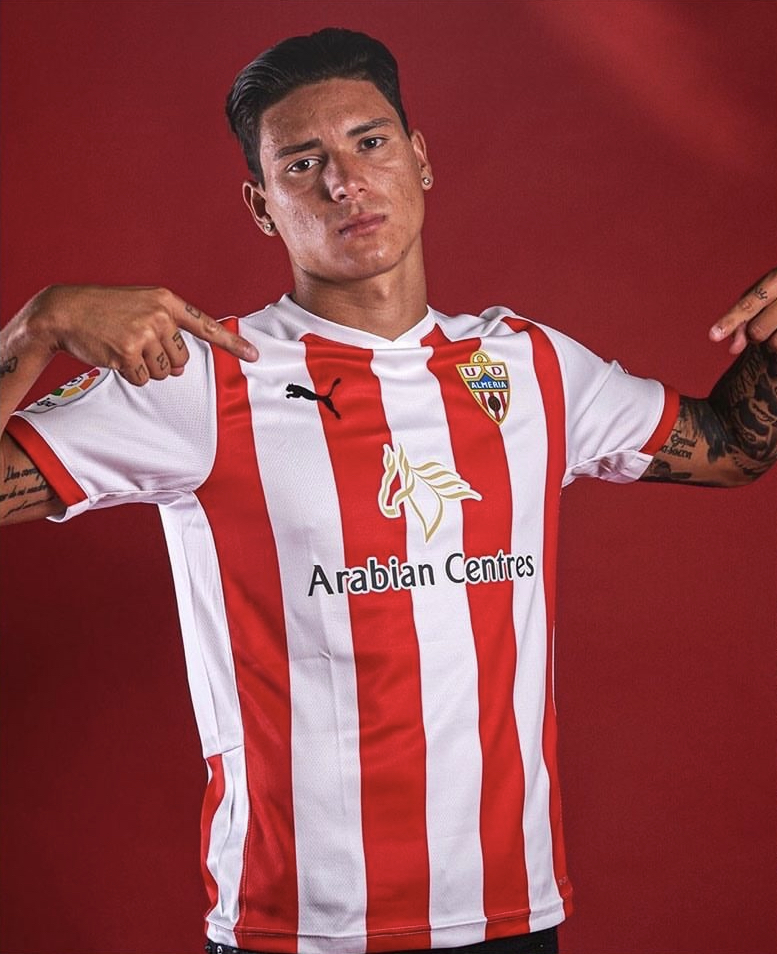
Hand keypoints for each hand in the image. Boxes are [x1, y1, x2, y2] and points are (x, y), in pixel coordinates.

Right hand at [20, 284, 258, 384]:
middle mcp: (159, 316)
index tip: (255, 355)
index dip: (232, 343)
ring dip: (145, 368)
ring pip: (163, 372)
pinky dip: (131, 375)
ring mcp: (144, 334)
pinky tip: (116, 357)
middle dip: (161, 359)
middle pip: (181, 358)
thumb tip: (178, 369)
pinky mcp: (128, 352)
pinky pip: (143, 380)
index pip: (206, 326)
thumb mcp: (141, 309)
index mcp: (166, 301)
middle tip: (136, 343)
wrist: (65, 311)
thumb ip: (167, 334)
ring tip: (123, 347)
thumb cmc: (105, 311)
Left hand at [709, 268, 776, 354]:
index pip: (748, 304)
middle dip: (756, 332)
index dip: (730, 320)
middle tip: (770, 319)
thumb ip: (743, 316)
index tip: (713, 336)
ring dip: (773, 342)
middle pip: (757, 331)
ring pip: (773, 345)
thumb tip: (732, 349)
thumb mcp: (765, 292)